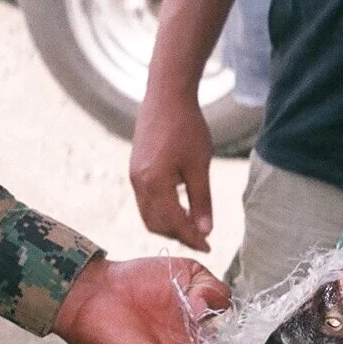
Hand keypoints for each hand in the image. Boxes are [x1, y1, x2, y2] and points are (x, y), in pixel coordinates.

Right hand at [52, 257, 228, 343]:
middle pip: (230, 336)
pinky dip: (210, 294)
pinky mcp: (190, 279)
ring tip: (193, 315)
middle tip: (216, 342)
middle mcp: (192, 332)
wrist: (89, 303)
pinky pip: (216, 288)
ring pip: (225, 310)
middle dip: (232, 340)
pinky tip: (191, 302)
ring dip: (216, 315)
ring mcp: (193, 306)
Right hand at [130, 91, 215, 250]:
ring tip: (191, 226)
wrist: (166, 96)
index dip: (192, 238)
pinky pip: (145, 201)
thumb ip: (201, 201)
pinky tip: (179, 207)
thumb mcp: (199, 166)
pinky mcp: (135, 169)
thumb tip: (204, 231)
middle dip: (178, 235)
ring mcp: (134, 176)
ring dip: (168, 225)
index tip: (208, 247)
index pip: (173, 223)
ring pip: (148, 214)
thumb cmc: (186, 127)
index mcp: (154, 183)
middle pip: (155, 224)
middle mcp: (139, 183)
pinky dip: (161, 211)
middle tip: (201, 239)